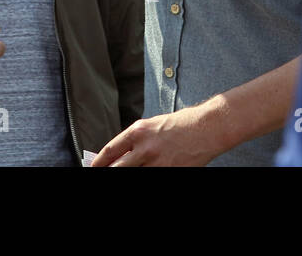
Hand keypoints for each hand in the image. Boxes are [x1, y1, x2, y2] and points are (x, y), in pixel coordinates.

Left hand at [90, 105, 220, 166]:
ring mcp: (158, 163)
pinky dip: (148, 175)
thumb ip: (135, 140)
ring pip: (134, 175)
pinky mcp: (170, 172)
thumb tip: (119, 155)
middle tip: (103, 174)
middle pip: (117, 169)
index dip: (98, 163)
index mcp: (138, 131)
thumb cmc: (181, 124)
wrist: (208, 127)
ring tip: (129, 170)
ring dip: (129, 174)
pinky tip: (148, 170)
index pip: (110, 151)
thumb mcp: (153, 125)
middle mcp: (145, 148)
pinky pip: (152, 177)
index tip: (92, 168)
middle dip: (109, 172)